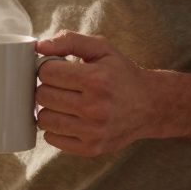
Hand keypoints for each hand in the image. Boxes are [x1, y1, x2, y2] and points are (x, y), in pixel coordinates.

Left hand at [34, 31, 157, 155]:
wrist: (151, 106)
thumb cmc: (121, 74)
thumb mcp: (102, 49)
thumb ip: (70, 41)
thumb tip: (39, 46)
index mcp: (96, 79)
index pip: (46, 72)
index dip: (48, 68)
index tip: (58, 69)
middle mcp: (95, 107)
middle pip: (42, 95)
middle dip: (47, 87)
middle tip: (61, 86)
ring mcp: (93, 131)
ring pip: (44, 118)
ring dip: (49, 109)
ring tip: (65, 102)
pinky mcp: (91, 148)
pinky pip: (51, 138)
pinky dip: (55, 128)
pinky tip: (69, 119)